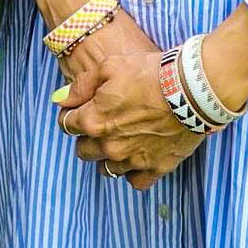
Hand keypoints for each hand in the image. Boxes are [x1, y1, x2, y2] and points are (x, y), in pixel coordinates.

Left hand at [56, 12, 170, 188]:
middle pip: (84, 151)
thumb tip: (58, 98)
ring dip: (108, 155)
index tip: (79, 108)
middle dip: (87, 136)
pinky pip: (135, 181)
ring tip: (120, 138)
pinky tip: (137, 156)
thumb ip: (80, 86)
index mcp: (94, 121)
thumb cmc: (148, 72)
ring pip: (107, 169)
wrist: (189, 89)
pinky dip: (133, 171)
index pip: (67, 125)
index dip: (71, 114)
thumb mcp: (109, 66)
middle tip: (100, 122)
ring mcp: (132, 161)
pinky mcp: (155, 168)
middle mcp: (109, 147)